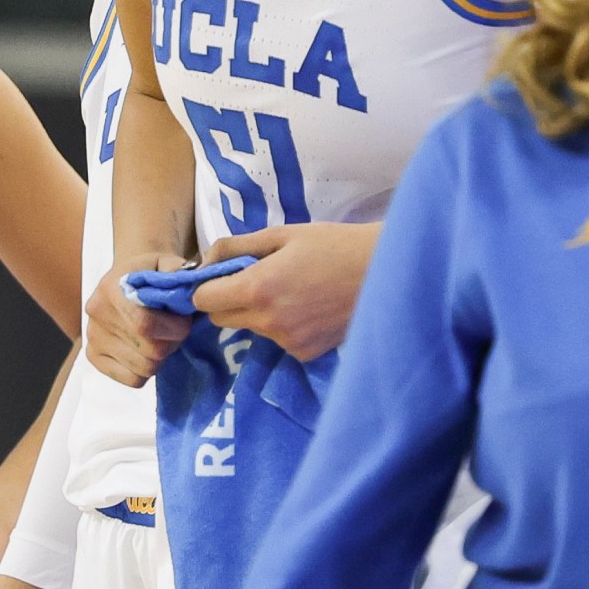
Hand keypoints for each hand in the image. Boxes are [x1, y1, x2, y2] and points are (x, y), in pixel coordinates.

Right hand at [88, 250, 194, 386]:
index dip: (174, 329)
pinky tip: (145, 351)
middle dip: (172, 343)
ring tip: (159, 338)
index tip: (184, 321)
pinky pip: (132, 379)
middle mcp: (96, 316)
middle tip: (173, 330)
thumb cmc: (148, 273)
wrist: (124, 280)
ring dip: (161, 357)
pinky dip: (146, 370)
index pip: (144, 325)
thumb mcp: (166, 262)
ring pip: (144, 369)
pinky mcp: (94, 357)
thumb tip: (190, 291)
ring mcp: (92, 339)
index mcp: (111, 289)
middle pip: (149, 352)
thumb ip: (179, 273)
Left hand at [190, 224, 379, 361]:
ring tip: (291, 291)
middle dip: (228, 300)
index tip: (221, 276)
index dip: (207, 287)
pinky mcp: (305, 354)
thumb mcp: (282, 235)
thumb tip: (203, 262)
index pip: (204, 301)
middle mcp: (269, 321)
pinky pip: (278, 340)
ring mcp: (288, 341)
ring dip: (258, 312)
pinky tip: (308, 308)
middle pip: (222, 319)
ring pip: (251, 329)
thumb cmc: (333, 245)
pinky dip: (284, 326)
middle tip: (255, 280)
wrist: (384, 273)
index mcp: (258, 288)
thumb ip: (236, 247)